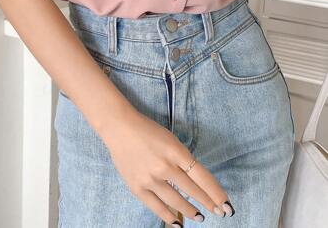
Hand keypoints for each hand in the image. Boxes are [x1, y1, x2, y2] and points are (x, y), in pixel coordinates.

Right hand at [102, 109, 233, 224]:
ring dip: (191, 211)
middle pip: (192, 190)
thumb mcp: (171, 140)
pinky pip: (156, 207)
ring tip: (200, 217)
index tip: (226, 205)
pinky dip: (168, 217)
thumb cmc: (148, 131)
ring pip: (176, 202)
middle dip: (208, 204)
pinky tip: (177, 224)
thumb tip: (196, 181)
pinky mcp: (137, 187)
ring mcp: (150, 179)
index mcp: (175, 151)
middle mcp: (164, 167)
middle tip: (220, 212)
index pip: (202, 177)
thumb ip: (182, 159)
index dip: (216, 193)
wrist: (119, 128)